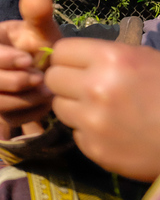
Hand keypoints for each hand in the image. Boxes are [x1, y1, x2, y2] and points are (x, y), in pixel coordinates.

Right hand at [0, 0, 60, 138]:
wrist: (50, 72)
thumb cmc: (40, 46)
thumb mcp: (41, 29)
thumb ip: (37, 12)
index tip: (28, 59)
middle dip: (11, 80)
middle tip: (40, 77)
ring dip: (21, 98)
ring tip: (47, 91)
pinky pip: (5, 119)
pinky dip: (27, 113)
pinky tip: (45, 102)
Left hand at [47, 39, 159, 181]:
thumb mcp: (146, 61)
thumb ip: (106, 57)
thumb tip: (70, 57)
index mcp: (111, 58)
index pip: (60, 51)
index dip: (68, 58)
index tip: (77, 65)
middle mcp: (96, 87)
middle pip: (52, 78)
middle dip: (66, 82)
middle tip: (85, 88)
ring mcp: (92, 120)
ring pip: (58, 106)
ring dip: (74, 107)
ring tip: (102, 110)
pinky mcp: (93, 148)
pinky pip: (75, 133)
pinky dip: (88, 132)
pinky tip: (113, 131)